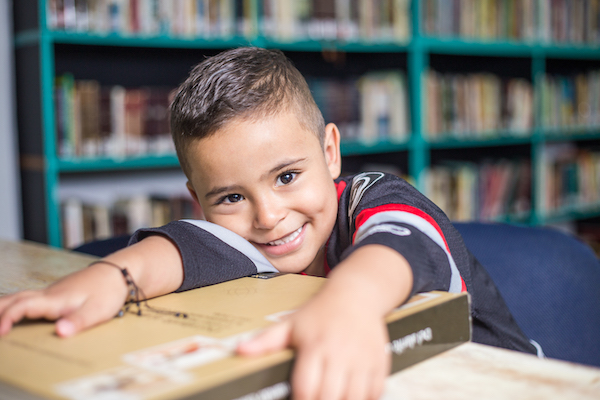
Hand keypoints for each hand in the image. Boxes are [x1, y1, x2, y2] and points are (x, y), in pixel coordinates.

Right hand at [0, 263, 127, 336]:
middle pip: (15, 299)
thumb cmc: (109, 291)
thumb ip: (77, 322)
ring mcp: (53, 291)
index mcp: (55, 299)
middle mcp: (49, 293)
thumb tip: (59, 332)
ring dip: (4, 304)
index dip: (7, 318)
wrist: (120, 270)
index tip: (0, 333)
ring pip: (21, 296)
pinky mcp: (59, 292)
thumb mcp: (97, 311)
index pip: (22, 307)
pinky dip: (16, 303)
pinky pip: (30, 297)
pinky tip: (15, 309)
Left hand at [237, 293, 390, 399]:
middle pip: (330, 397)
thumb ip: (266, 341)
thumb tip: (240, 350)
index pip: (306, 388)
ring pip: (355, 398)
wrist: (357, 294)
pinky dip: (365, 399)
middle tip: (313, 398)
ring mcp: (362, 359)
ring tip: (331, 397)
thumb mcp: (291, 324)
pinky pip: (376, 392)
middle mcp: (340, 353)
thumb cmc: (321, 312)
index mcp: (315, 346)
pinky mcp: (379, 362)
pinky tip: (351, 396)